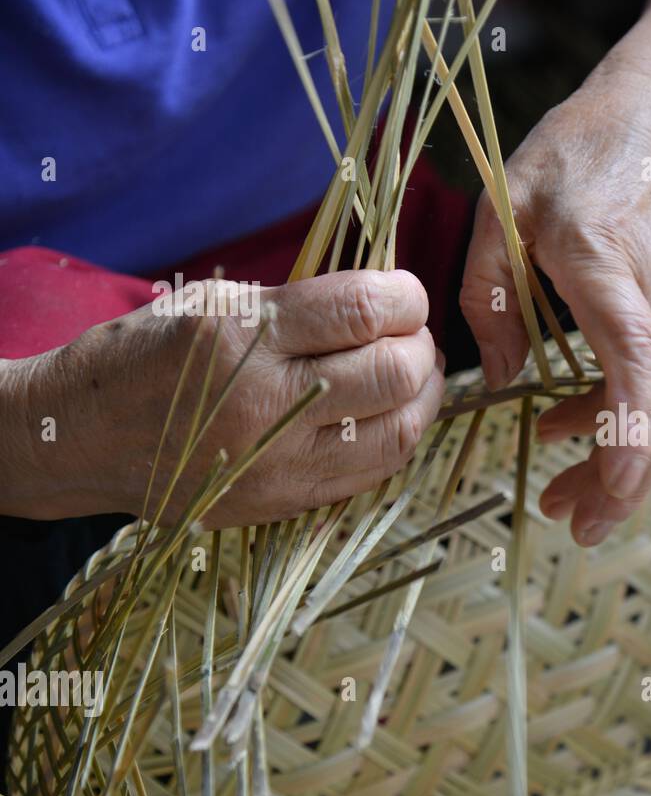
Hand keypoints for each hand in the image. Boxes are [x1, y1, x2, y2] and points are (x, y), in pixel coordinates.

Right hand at [0, 269, 442, 527]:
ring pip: (397, 433)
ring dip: (422, 397)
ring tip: (413, 374)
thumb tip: (387, 302)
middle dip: (421, 347)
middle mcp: (266, 404)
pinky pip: (372, 472)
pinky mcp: (285, 502)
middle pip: (394, 374)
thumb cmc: (150, 355)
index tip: (406, 294)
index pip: (362, 311)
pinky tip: (388, 414)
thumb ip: (302, 303)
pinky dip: (396, 436)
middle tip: (411, 335)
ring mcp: (279, 463)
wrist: (84, 439)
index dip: (406, 297)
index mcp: (243, 338)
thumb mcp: (215, 302)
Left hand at [459, 69, 650, 546]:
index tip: (605, 494)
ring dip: (618, 459)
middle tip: (576, 527)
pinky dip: (621, 417)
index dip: (626, 440)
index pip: (637, 369)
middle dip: (623, 481)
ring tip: (562, 498)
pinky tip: (571, 425)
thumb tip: (496, 381)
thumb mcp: (502, 210)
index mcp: (610, 267)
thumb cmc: (572, 156)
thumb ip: (489, 297)